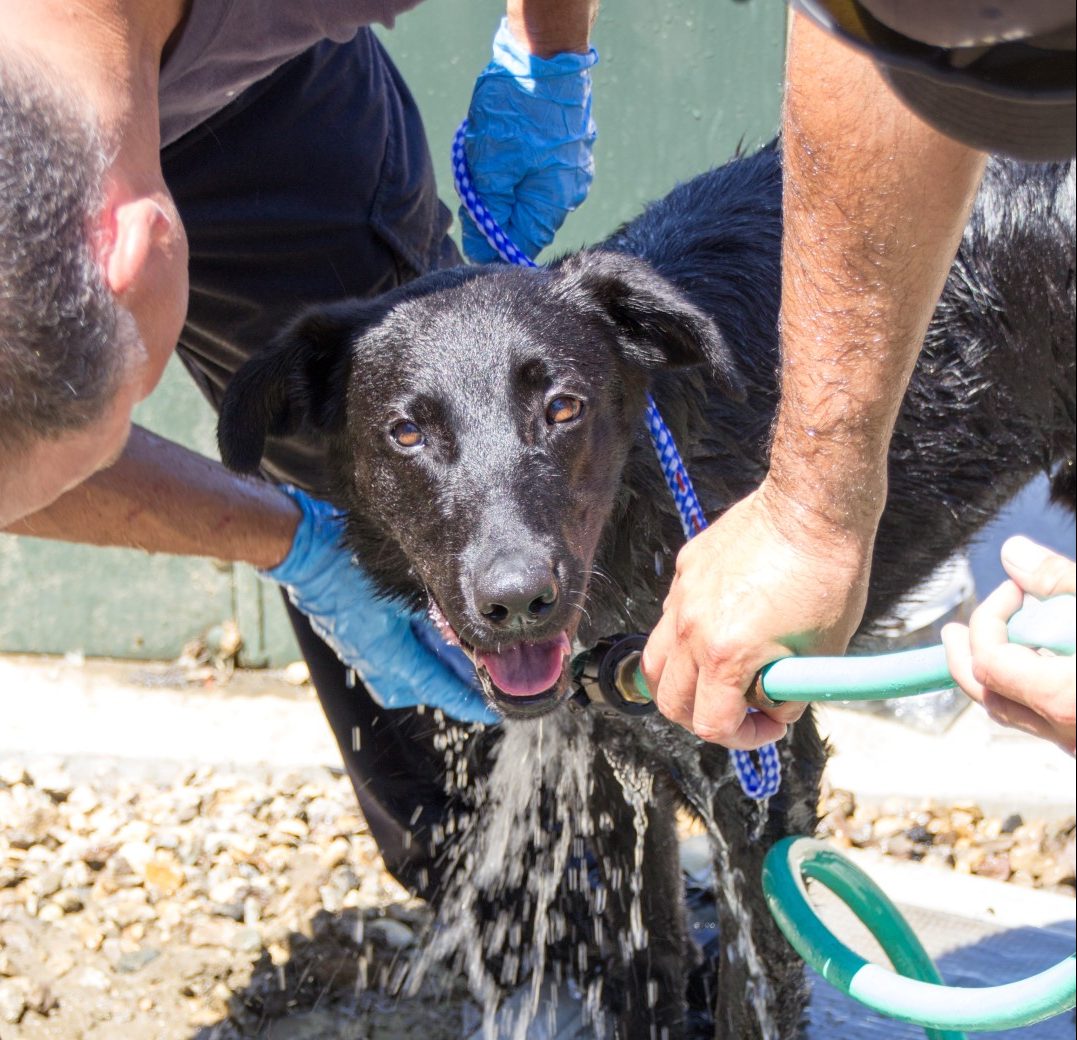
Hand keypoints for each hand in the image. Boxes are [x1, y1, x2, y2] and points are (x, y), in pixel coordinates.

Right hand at [264, 487, 498, 725]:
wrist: (302, 550)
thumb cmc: (349, 561)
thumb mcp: (403, 588)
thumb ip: (434, 615)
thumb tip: (466, 634)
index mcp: (385, 650)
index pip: (433, 684)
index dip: (464, 699)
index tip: (488, 711)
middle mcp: (369, 659)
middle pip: (417, 689)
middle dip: (447, 688)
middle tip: (478, 683)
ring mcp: (356, 651)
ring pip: (400, 679)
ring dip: (428, 673)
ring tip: (458, 663)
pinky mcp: (350, 639)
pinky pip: (385, 662)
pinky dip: (410, 658)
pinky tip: (428, 641)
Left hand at [461, 17, 596, 262]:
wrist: (545, 53)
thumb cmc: (517, 110)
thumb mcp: (490, 168)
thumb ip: (486, 214)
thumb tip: (480, 252)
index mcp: (552, 204)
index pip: (519, 245)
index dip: (490, 239)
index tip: (470, 219)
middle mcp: (570, 192)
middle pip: (524, 219)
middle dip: (496, 205)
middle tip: (475, 177)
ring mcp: (574, 167)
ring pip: (530, 192)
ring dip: (505, 181)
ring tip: (491, 151)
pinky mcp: (571, 146)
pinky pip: (540, 169)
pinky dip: (518, 163)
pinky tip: (508, 139)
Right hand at [640, 482, 872, 747]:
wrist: (813, 507)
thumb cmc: (828, 574)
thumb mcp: (822, 652)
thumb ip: (788, 691)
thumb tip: (773, 708)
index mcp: (725, 654)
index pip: (711, 724)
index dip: (744, 738)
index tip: (769, 727)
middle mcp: (692, 628)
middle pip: (670, 701)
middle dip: (704, 719)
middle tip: (740, 712)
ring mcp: (683, 596)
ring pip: (656, 661)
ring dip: (682, 683)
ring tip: (718, 678)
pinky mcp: (686, 568)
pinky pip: (671, 617)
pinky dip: (689, 637)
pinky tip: (727, 625)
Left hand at [942, 536, 1074, 754]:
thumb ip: (1060, 581)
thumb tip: (1012, 554)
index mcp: (1065, 698)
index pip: (990, 661)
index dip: (989, 620)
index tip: (1012, 592)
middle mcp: (1070, 734)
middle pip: (991, 696)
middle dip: (967, 657)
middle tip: (956, 631)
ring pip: (1016, 715)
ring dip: (998, 675)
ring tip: (998, 639)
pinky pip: (1045, 724)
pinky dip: (1031, 691)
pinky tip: (1042, 663)